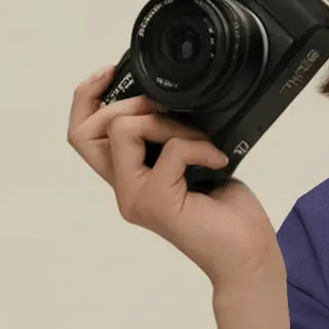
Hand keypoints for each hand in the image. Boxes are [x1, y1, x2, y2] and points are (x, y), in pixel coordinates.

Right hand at [67, 62, 282, 288]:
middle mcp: (124, 189)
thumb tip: (167, 98)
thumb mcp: (193, 161)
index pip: (82, 134)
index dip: (87, 97)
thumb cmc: (227, 213)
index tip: (110, 72)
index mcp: (129, 177)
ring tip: (200, 141)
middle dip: (128, 103)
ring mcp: (136, 198)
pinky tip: (218, 160)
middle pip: (87, 130)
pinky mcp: (157, 202)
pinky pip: (171, 150)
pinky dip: (199, 146)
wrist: (247, 255)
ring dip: (167, 123)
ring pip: (123, 131)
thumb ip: (169, 136)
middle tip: (169, 110)